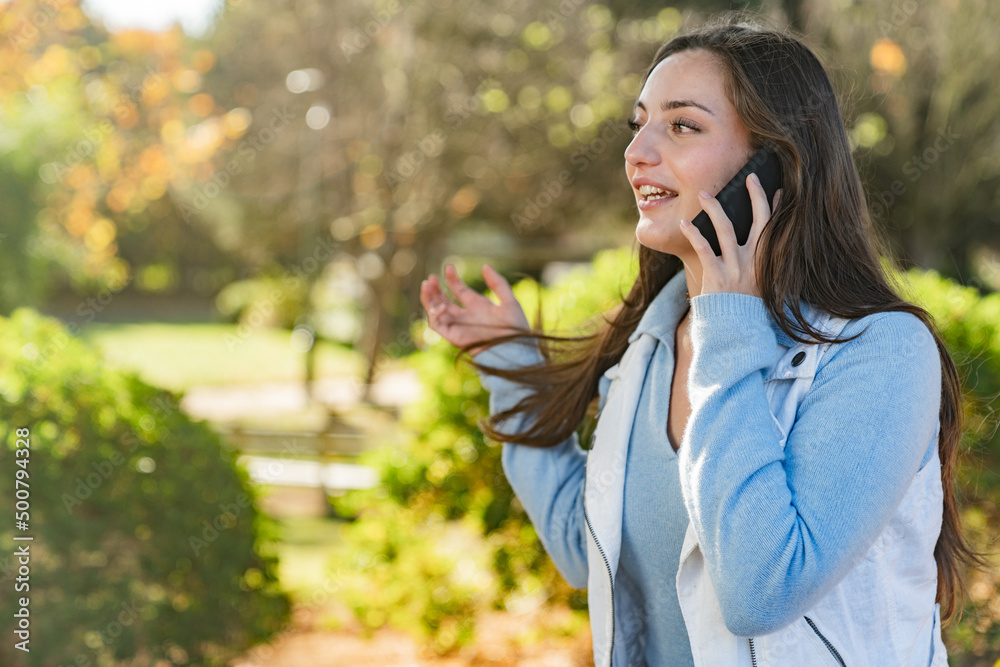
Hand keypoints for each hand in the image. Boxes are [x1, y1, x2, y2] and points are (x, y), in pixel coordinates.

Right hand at [420, 263, 530, 356]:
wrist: (514, 349)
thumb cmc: (515, 328)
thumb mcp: (509, 301)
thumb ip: (498, 283)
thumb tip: (485, 266)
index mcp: (478, 306)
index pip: (458, 290)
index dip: (452, 279)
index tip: (449, 267)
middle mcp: (466, 316)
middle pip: (444, 300)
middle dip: (435, 289)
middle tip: (430, 278)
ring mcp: (459, 327)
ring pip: (437, 312)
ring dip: (429, 300)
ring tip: (427, 286)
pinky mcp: (455, 337)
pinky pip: (438, 326)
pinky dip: (434, 316)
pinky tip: (439, 306)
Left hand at [678, 172, 782, 298]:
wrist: (734, 330)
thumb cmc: (745, 306)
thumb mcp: (759, 283)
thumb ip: (756, 262)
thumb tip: (751, 242)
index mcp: (766, 262)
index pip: (774, 228)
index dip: (777, 207)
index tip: (778, 189)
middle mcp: (753, 262)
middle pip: (758, 220)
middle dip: (755, 196)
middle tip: (749, 177)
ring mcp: (735, 268)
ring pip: (725, 229)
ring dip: (714, 208)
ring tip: (703, 194)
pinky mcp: (716, 276)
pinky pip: (703, 248)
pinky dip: (693, 234)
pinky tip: (684, 223)